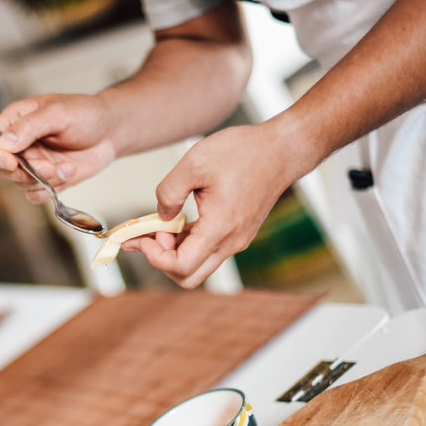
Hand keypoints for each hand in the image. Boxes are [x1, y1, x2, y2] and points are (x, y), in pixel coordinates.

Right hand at [0, 94, 117, 203]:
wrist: (111, 131)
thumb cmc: (86, 114)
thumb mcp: (58, 113)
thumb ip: (30, 126)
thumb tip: (4, 144)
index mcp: (16, 120)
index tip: (10, 162)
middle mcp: (20, 144)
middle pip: (1, 167)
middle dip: (24, 172)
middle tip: (47, 167)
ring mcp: (32, 163)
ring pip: (20, 183)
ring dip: (43, 180)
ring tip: (66, 166)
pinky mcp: (46, 179)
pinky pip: (36, 194)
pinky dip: (52, 189)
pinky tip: (69, 172)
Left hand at [125, 122, 305, 288]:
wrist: (281, 149)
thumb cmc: (244, 152)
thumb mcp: (194, 163)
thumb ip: (168, 193)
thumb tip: (161, 216)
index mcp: (219, 229)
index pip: (181, 266)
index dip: (155, 257)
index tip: (143, 235)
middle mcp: (230, 242)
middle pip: (188, 276)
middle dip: (161, 260)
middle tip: (146, 236)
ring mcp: (235, 240)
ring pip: (197, 264)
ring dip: (173, 252)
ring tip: (155, 226)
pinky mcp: (237, 233)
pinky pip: (207, 250)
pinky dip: (186, 243)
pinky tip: (173, 223)